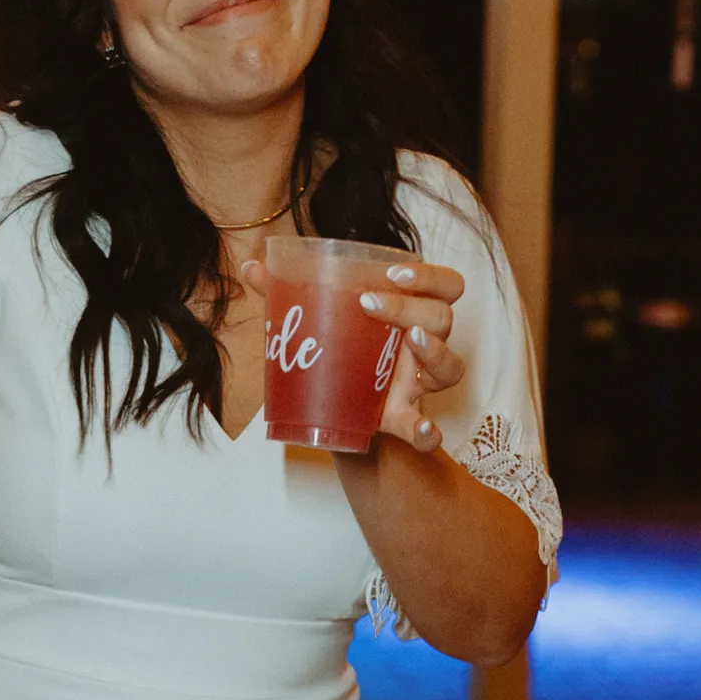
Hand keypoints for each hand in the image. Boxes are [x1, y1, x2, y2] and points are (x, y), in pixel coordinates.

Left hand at [240, 254, 465, 452]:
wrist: (336, 407)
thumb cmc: (338, 350)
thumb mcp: (318, 319)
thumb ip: (287, 291)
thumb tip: (251, 266)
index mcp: (411, 312)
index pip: (445, 285)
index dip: (430, 276)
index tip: (393, 273)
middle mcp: (423, 344)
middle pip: (442, 317)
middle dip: (410, 306)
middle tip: (368, 303)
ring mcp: (417, 382)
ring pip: (449, 366)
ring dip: (434, 351)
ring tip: (409, 341)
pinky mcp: (401, 417)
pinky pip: (425, 429)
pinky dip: (427, 433)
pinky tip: (422, 432)